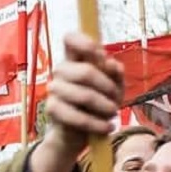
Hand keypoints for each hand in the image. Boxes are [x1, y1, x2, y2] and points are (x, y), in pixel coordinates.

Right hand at [46, 32, 123, 148]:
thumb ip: (115, 74)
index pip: (71, 39)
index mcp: (75, 59)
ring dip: (105, 107)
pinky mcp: (53, 109)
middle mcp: (61, 70)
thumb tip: (112, 64)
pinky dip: (98, 124)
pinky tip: (108, 127)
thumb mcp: (114, 88)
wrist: (81, 132)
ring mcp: (55, 89)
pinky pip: (78, 116)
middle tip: (117, 100)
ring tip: (113, 114)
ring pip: (85, 95)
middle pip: (86, 71)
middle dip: (108, 88)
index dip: (84, 42)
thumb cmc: (99, 104)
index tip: (99, 53)